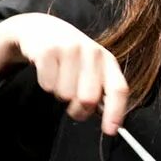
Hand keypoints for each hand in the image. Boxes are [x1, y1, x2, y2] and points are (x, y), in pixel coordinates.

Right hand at [0, 13, 129, 134]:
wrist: (41, 29)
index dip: (115, 112)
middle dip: (78, 110)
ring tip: (59, 79)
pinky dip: (46, 85)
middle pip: (88, 99)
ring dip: (59, 94)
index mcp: (107, 60)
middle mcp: (92, 52)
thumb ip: (101, 92)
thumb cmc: (71, 57)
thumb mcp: (90, 69)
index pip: (118, 89)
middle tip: (71, 104)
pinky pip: (47, 85)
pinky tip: (47, 71)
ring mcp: (70, 49)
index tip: (110, 131)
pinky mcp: (47, 50)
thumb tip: (111, 124)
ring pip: (65, 95)